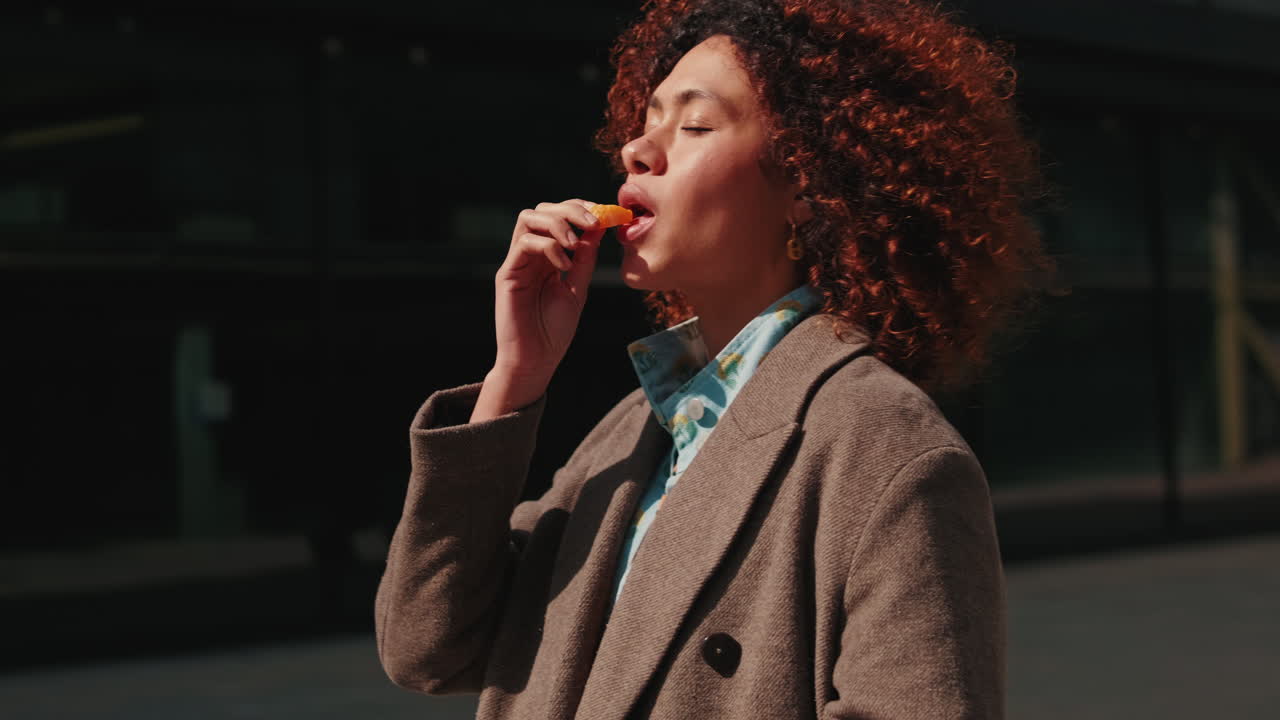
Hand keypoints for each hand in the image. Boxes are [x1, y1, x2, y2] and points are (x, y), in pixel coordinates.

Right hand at [476, 199, 603, 417]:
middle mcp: (530, 255)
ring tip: (576, 244)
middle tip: (594, 223)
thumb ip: (584, 260)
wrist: (535, 361)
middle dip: (571, 209)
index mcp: (548, 256)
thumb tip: (598, 229)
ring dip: (557, 223)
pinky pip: (524, 244)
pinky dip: (548, 247)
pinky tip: (563, 266)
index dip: (580, 208)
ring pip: (529, 218)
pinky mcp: (507, 274)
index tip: (605, 215)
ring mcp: (516, 262)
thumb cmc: (554, 331)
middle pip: (543, 210)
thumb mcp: (577, 289)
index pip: (559, 217)